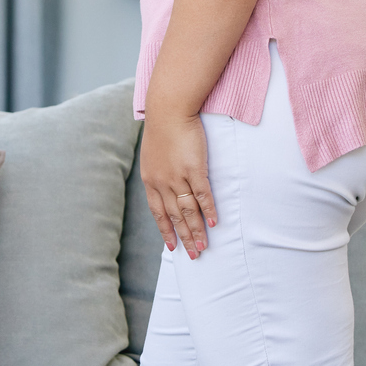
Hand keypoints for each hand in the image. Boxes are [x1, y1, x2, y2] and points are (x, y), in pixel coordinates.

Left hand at [139, 114, 218, 256]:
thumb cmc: (162, 128)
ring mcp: (178, 177)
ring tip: (203, 246)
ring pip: (188, 211)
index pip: (158, 212)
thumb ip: (158, 171)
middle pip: (175, 216)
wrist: (168, 110)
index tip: (171, 245)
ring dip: (196, 230)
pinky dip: (209, 210)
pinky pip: (202, 196)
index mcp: (150, 180)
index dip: (165, 230)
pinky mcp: (194, 169)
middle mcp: (162, 183)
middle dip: (184, 237)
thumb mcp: (153, 154)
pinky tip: (214, 223)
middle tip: (193, 254)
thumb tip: (164, 182)